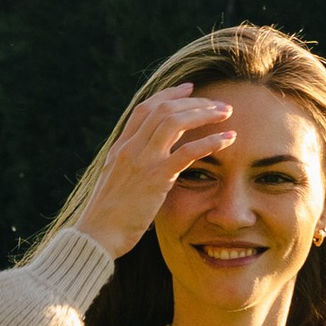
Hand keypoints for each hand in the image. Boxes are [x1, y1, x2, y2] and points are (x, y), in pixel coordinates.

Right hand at [78, 85, 234, 258]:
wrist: (96, 236)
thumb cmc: (107, 218)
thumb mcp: (115, 184)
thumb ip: (131, 169)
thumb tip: (147, 166)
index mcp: (120, 148)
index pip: (145, 109)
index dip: (168, 94)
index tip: (189, 89)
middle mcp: (130, 148)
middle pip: (163, 109)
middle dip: (194, 101)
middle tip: (217, 103)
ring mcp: (142, 161)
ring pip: (175, 121)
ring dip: (204, 113)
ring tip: (226, 113)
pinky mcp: (156, 178)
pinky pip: (188, 152)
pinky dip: (211, 142)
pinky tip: (229, 139)